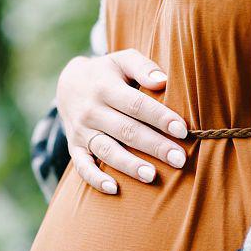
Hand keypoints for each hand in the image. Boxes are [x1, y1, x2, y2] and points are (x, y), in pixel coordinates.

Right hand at [56, 49, 188, 194]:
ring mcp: (81, 131)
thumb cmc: (107, 73)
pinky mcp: (74, 148)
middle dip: (154, 146)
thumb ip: (142, 67)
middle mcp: (91, 111)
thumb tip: (163, 81)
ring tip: (151, 176)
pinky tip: (114, 189)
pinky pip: (82, 166)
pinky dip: (95, 179)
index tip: (182, 130)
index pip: (136, 104)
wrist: (68, 85)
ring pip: (106, 150)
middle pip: (126, 130)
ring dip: (129, 165)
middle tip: (179, 159)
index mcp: (105, 87)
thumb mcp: (122, 61)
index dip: (159, 117)